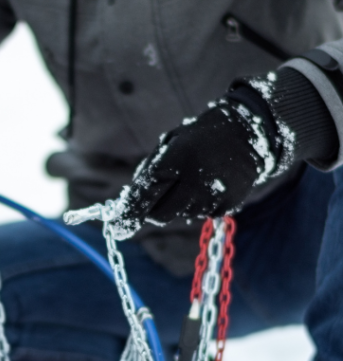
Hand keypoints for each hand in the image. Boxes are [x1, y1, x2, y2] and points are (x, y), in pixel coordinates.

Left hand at [112, 91, 281, 238]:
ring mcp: (212, 197)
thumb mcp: (168, 146)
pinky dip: (196, 204)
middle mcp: (194, 183)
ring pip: (179, 215)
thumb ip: (148, 173)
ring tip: (192, 179)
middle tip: (157, 195)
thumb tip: (128, 204)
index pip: (144, 195)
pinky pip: (199, 214)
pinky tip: (207, 185)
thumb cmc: (196, 140)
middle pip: (159, 215)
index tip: (114, 226)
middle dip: (152, 210)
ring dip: (177, 204)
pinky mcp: (226, 206)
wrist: (246, 134)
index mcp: (175, 161)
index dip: (128, 213)